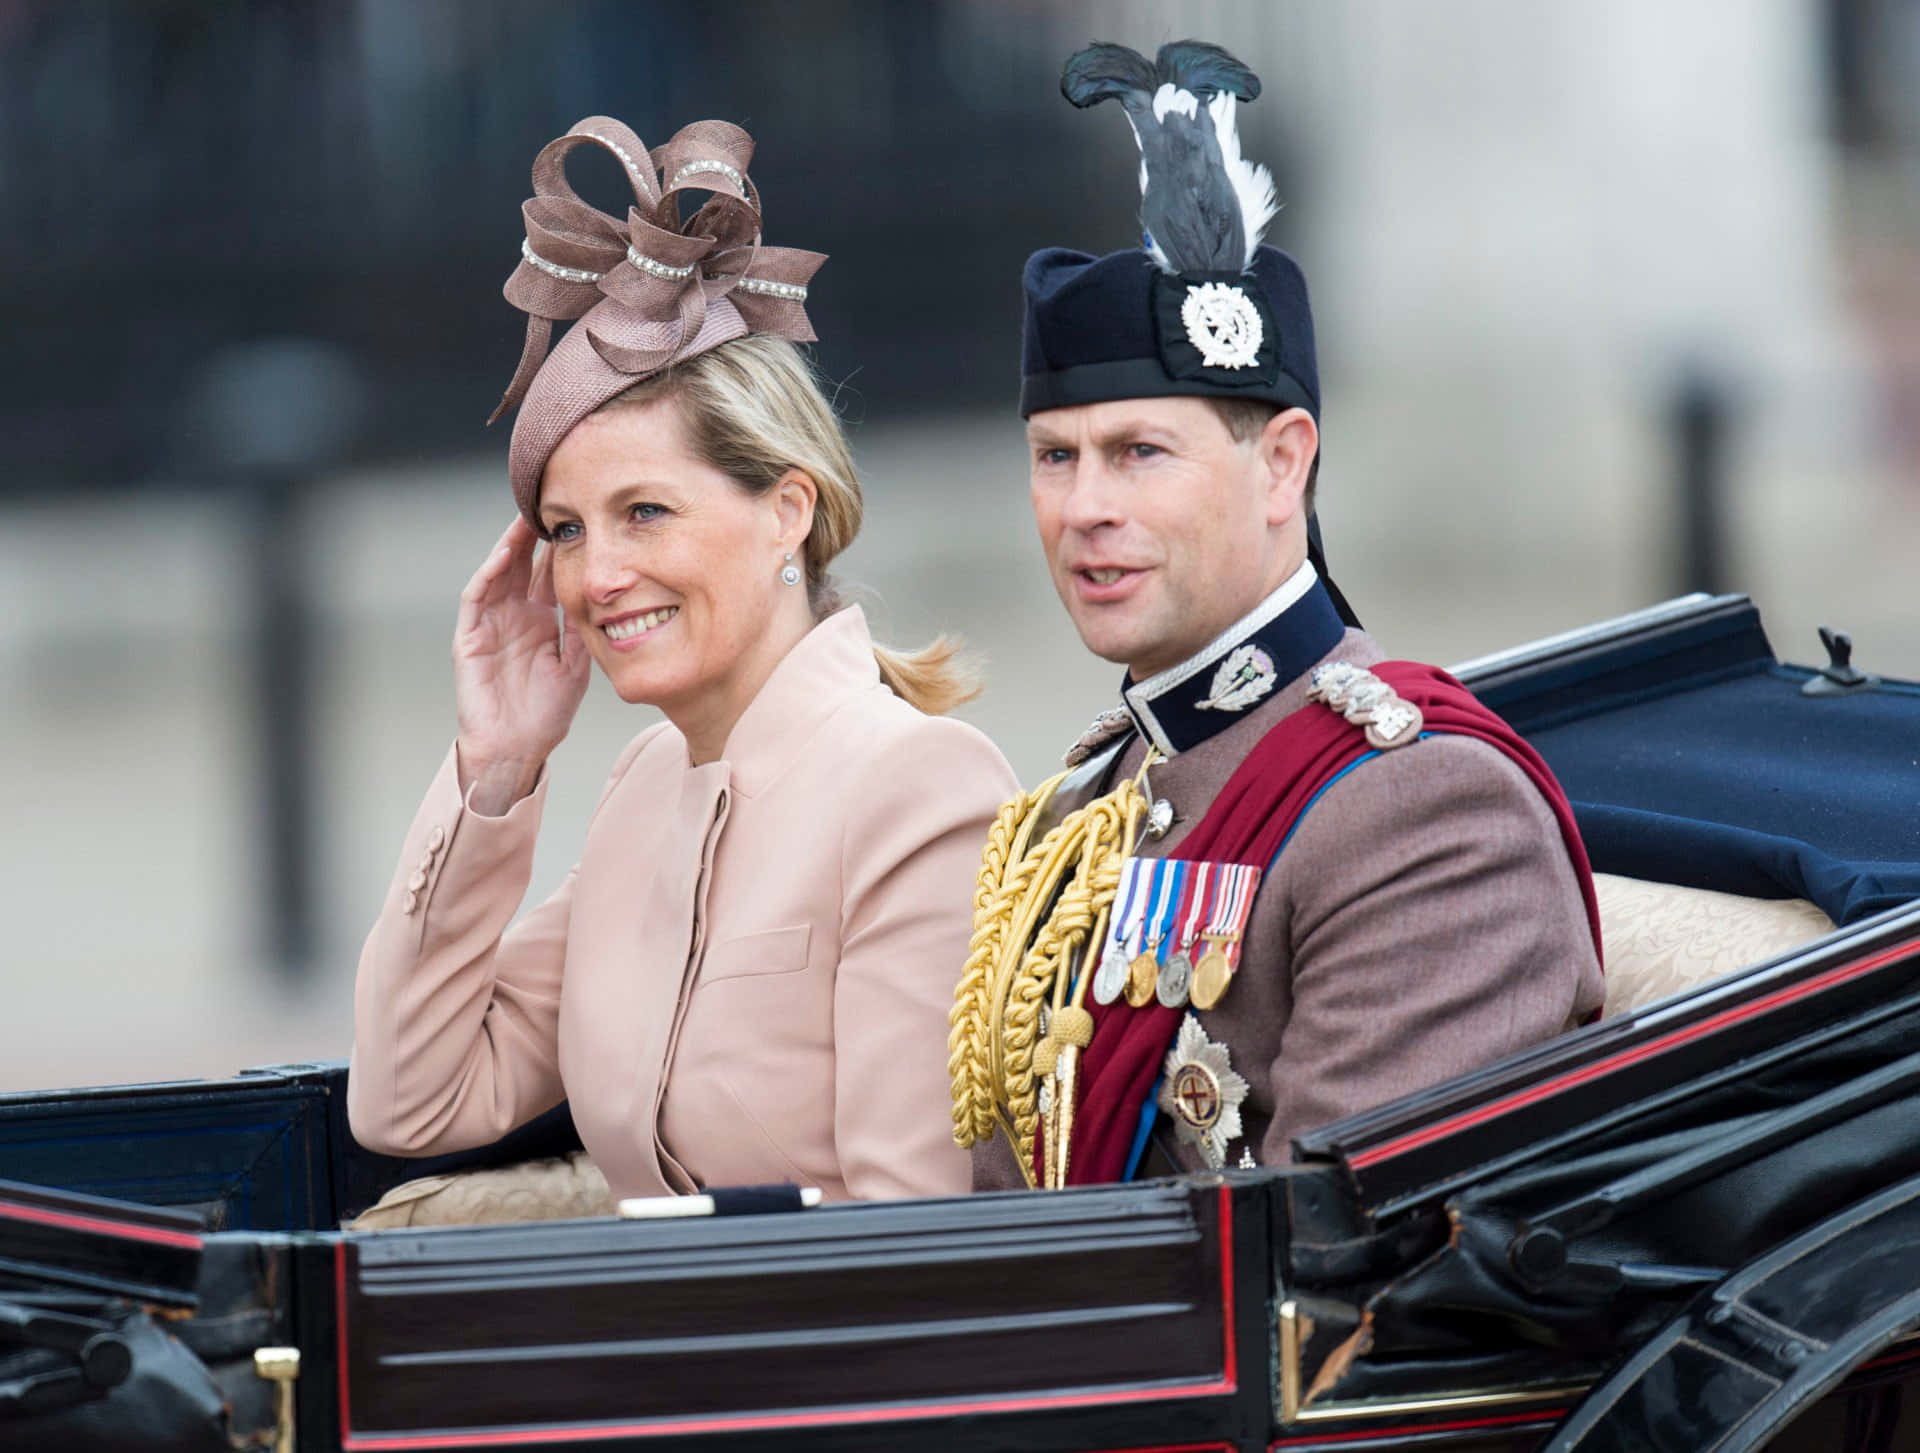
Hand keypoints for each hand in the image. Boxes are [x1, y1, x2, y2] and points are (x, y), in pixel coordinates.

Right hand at [453, 518, 590, 809]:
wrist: (516, 749)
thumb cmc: (546, 714)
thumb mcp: (576, 666)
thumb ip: (583, 630)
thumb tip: (602, 594)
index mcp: (543, 621)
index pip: (552, 575)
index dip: (564, 548)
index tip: (583, 520)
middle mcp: (516, 616)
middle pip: (526, 565)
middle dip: (537, 535)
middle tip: (553, 502)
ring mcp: (492, 623)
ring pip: (500, 572)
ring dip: (512, 544)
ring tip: (528, 516)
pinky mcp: (470, 637)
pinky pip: (477, 598)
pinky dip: (490, 574)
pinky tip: (506, 555)